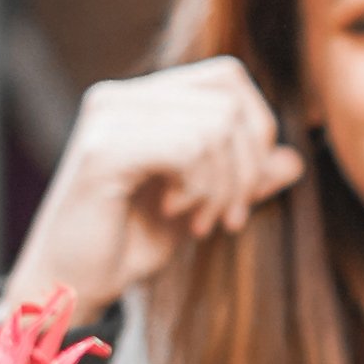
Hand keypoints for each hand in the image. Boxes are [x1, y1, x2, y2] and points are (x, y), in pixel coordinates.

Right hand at [0, 57, 306, 321]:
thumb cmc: (128, 243)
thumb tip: (295, 159)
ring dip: (223, 185)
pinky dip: (200, 188)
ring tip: (201, 221)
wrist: (69, 285)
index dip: (256, 132)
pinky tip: (178, 214)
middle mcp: (121, 96)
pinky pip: (188, 148)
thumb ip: (243, 179)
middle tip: (227, 217)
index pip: (228, 79)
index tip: (244, 192)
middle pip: (229, 101)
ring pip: (215, 126)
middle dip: (246, 167)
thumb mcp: (200, 206)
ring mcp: (108, 118)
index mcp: (142, 99)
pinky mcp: (104, 151)